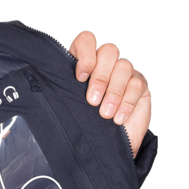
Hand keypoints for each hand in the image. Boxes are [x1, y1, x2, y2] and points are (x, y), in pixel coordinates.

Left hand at [69, 31, 150, 156]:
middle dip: (100, 77)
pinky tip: (119, 118)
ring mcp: (125, 73)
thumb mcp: (72, 108)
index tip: (79, 78)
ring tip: (105, 115)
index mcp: (87, 63)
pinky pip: (137, 84)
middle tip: (92, 101)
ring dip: (113, 92)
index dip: (85, 54)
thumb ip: (67, 93)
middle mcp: (106, 64)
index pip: (87, 40)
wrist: (108, 148)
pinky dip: (127, 102)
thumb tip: (49, 89)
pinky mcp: (140, 85)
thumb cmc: (88, 126)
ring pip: (123, 66)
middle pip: (108, 51)